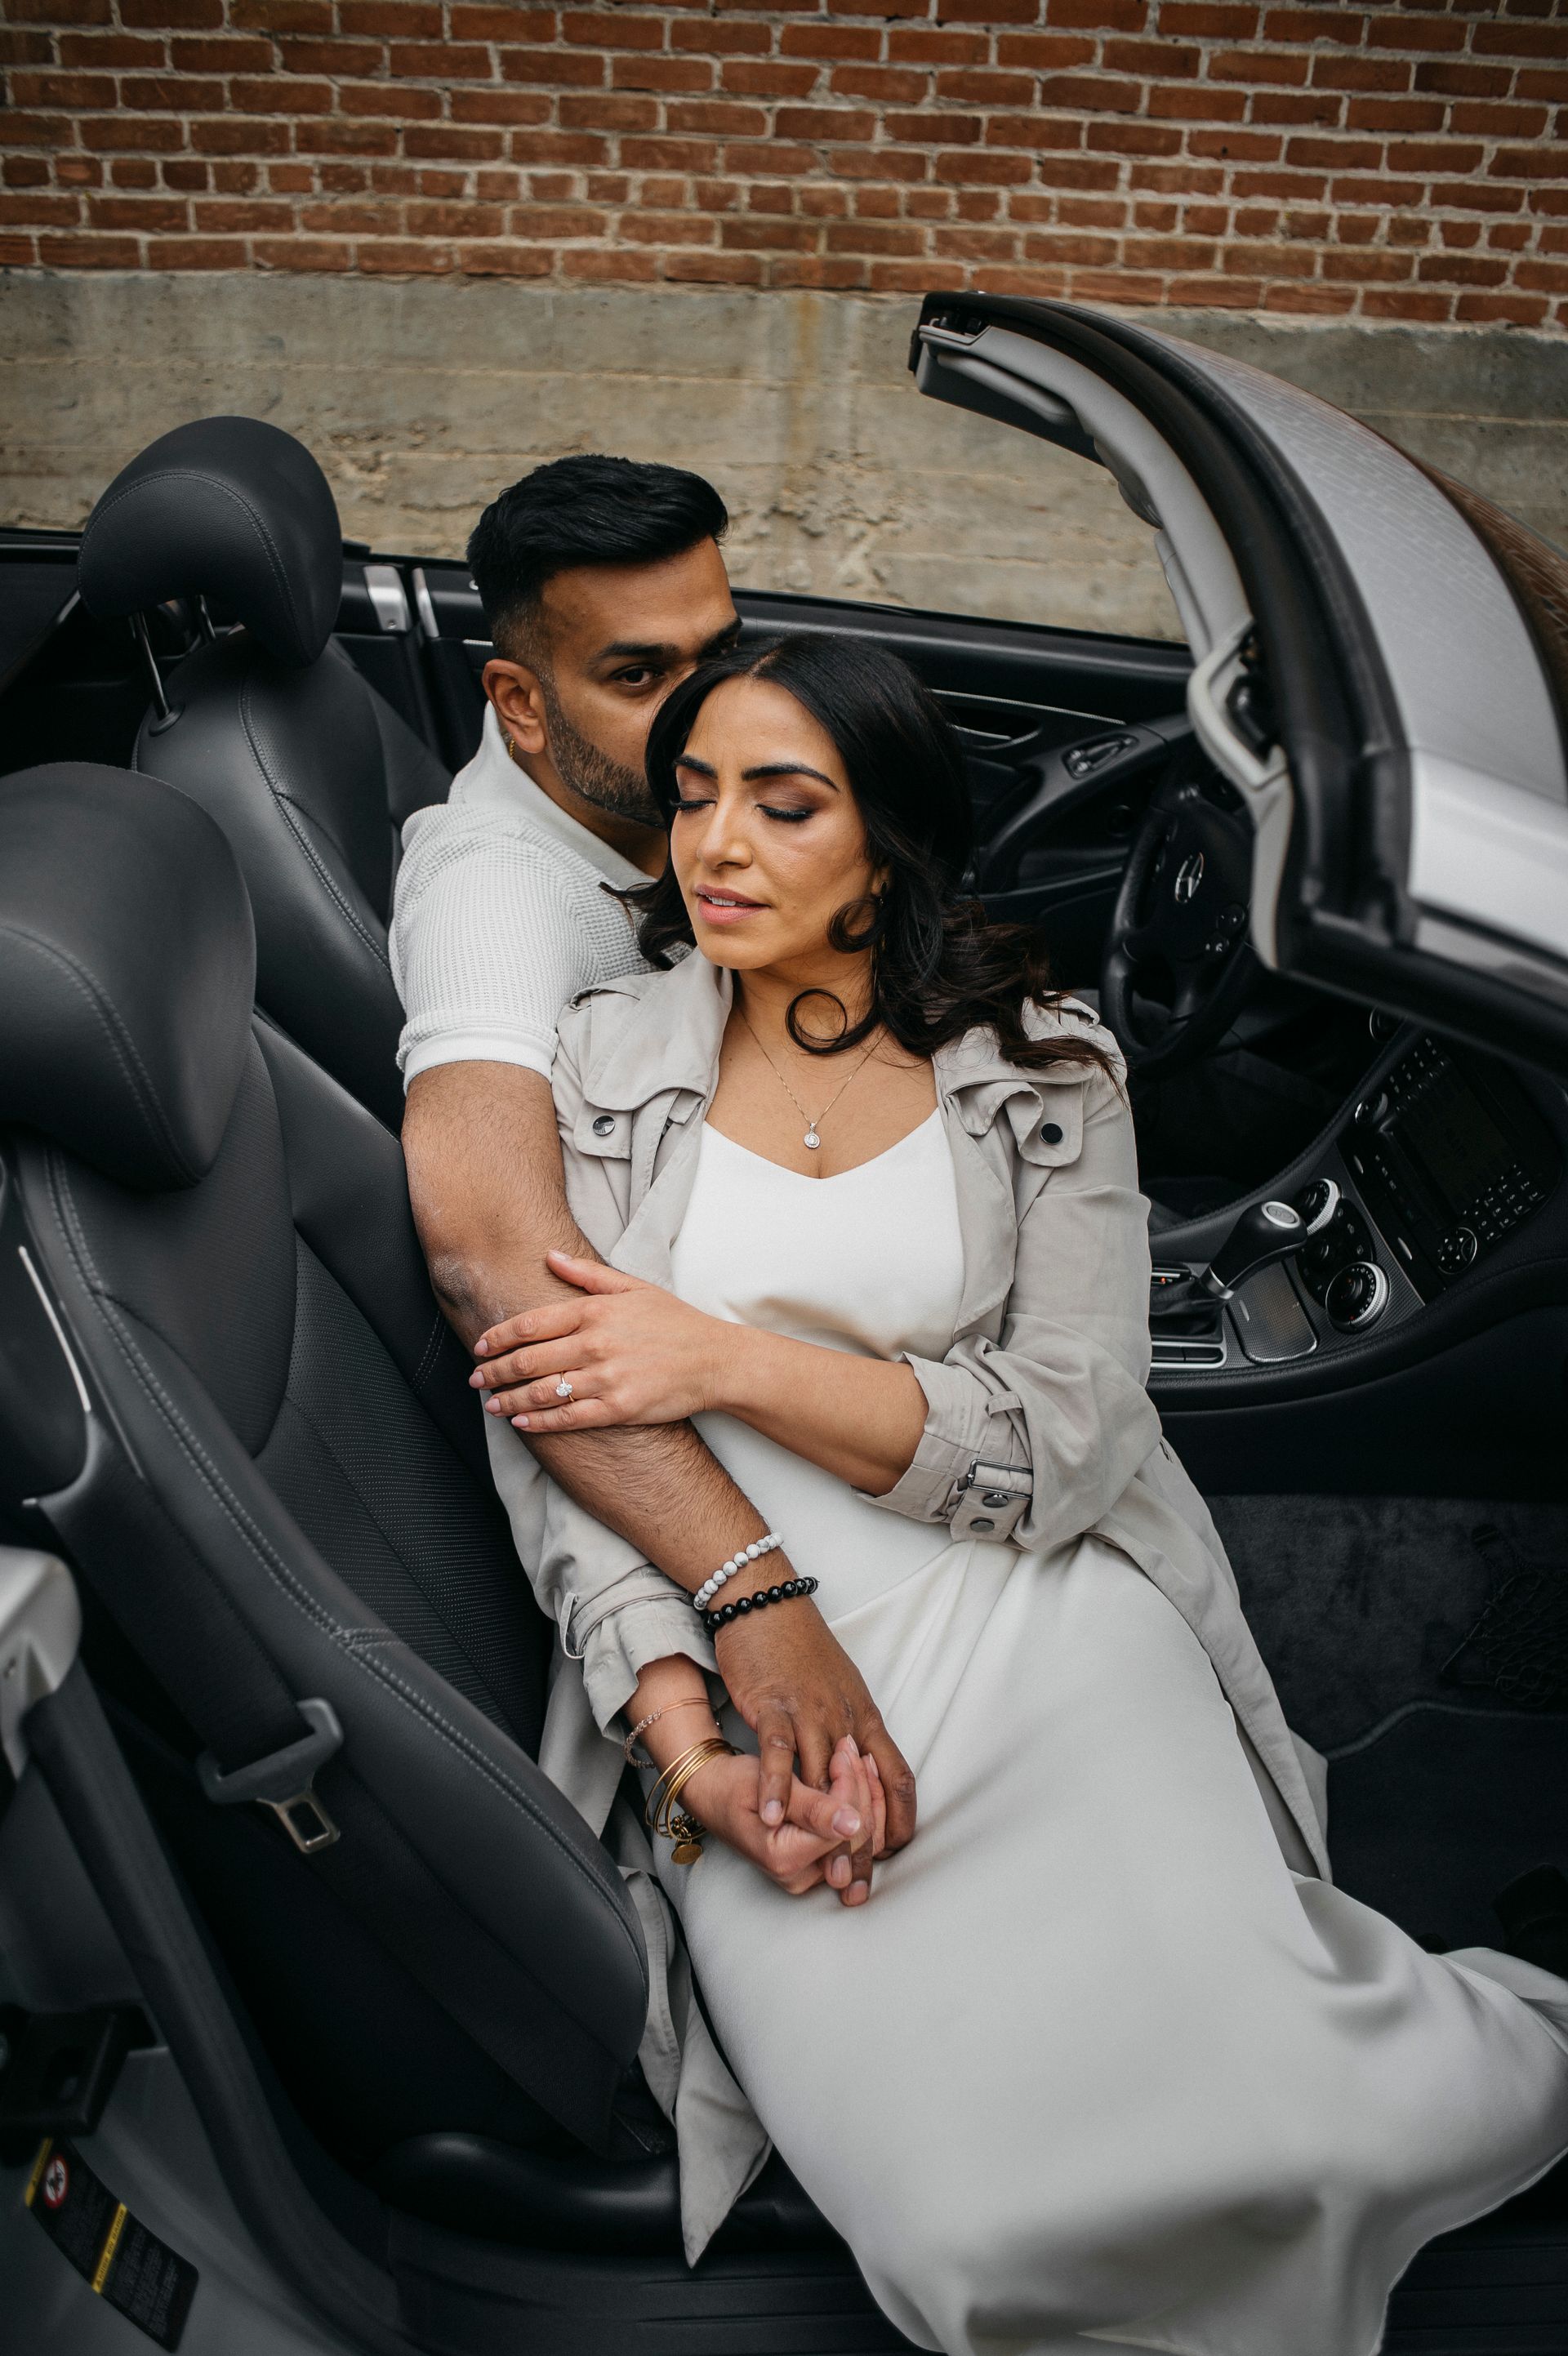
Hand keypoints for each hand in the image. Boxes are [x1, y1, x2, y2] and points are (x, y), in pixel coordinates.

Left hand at [471, 1251, 736, 1431]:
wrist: (715, 1360)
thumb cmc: (675, 1322)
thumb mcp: (633, 1287)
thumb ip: (587, 1274)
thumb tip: (549, 1255)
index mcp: (596, 1311)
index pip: (532, 1324)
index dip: (498, 1337)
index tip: (480, 1347)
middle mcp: (596, 1344)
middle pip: (529, 1360)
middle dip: (495, 1372)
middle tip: (475, 1379)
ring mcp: (607, 1378)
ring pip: (543, 1391)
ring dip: (509, 1400)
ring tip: (490, 1405)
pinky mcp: (619, 1408)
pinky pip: (569, 1417)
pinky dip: (540, 1422)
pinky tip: (521, 1423)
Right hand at [680, 1738, 886, 1902]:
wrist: (712, 1793)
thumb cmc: (734, 1784)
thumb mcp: (769, 1787)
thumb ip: (813, 1808)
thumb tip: (851, 1825)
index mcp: (785, 1860)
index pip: (846, 1827)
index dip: (851, 1784)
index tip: (841, 1749)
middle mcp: (801, 1875)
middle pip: (860, 1835)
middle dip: (862, 1786)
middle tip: (849, 1748)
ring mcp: (810, 1872)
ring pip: (863, 1836)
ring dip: (864, 1793)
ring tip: (854, 1757)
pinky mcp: (817, 1860)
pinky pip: (853, 1836)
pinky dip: (858, 1802)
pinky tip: (856, 1775)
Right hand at [716, 1604, 916, 1902]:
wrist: (764, 1599)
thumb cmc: (799, 1643)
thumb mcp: (841, 1687)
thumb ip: (850, 1727)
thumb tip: (858, 1764)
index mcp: (865, 1715)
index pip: (897, 1776)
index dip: (898, 1820)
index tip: (891, 1855)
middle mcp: (844, 1719)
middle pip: (864, 1791)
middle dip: (862, 1843)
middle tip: (857, 1884)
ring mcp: (810, 1712)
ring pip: (825, 1780)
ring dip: (825, 1829)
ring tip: (822, 1873)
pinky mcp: (774, 1705)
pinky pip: (777, 1753)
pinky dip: (774, 1788)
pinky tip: (769, 1817)